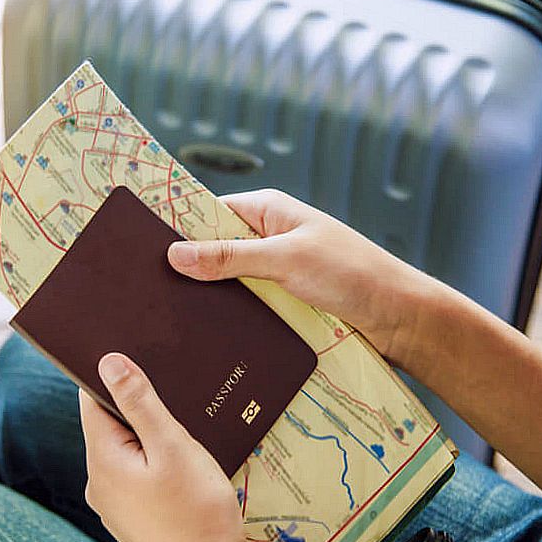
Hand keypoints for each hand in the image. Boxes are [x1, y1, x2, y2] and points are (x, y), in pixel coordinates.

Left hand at [78, 352, 253, 541]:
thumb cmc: (197, 511)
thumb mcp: (173, 446)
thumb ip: (140, 402)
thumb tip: (109, 362)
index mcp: (102, 459)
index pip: (90, 401)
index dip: (109, 375)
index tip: (134, 355)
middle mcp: (98, 482)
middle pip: (108, 425)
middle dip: (136, 406)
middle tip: (173, 396)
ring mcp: (113, 504)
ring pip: (124, 451)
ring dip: (148, 436)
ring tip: (183, 434)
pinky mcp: (131, 518)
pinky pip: (134, 476)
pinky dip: (153, 462)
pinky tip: (180, 466)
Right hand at [167, 189, 439, 368]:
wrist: (401, 319)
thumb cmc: (352, 275)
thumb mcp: (287, 259)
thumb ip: (231, 257)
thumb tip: (174, 255)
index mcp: (268, 210)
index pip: (208, 213)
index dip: (177, 229)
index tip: (140, 250)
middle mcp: (268, 237)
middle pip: (214, 249)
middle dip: (188, 267)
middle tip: (145, 290)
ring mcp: (275, 271)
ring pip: (227, 281)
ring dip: (208, 296)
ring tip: (166, 315)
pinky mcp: (283, 302)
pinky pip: (245, 304)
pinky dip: (228, 314)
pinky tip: (204, 331)